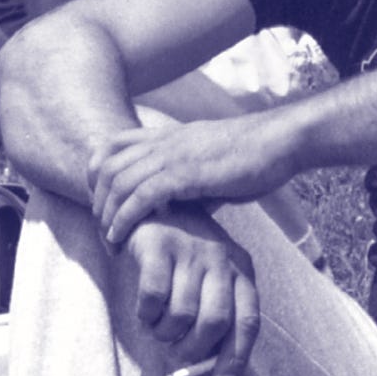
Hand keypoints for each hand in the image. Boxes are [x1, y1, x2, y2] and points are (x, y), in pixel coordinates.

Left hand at [89, 109, 301, 250]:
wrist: (279, 143)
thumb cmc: (253, 158)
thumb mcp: (211, 166)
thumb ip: (191, 184)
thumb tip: (187, 209)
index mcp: (168, 136)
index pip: (113, 144)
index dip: (97, 172)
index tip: (101, 201)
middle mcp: (163, 142)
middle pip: (107, 166)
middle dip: (97, 201)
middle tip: (102, 230)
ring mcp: (172, 155)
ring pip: (118, 182)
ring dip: (107, 214)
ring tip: (109, 240)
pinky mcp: (185, 174)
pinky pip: (141, 196)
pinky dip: (124, 218)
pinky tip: (120, 238)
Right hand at [122, 206, 258, 375]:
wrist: (148, 208)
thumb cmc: (180, 260)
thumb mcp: (207, 283)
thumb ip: (215, 321)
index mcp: (241, 270)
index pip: (247, 321)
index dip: (235, 358)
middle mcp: (221, 258)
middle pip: (215, 322)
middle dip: (192, 349)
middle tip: (175, 352)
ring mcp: (190, 249)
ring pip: (181, 313)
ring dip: (164, 334)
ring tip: (157, 330)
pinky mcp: (158, 245)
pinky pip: (153, 296)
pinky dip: (146, 315)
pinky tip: (145, 314)